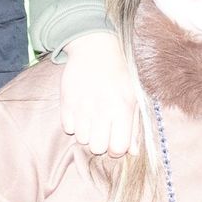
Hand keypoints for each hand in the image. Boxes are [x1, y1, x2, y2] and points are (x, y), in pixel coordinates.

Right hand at [60, 31, 138, 157]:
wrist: (96, 48)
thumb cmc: (119, 75)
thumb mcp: (134, 97)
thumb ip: (134, 126)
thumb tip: (133, 152)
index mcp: (122, 108)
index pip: (117, 148)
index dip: (117, 149)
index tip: (116, 140)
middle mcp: (102, 109)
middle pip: (97, 148)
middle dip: (100, 142)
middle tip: (103, 128)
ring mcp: (82, 105)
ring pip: (81, 139)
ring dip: (87, 132)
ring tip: (92, 117)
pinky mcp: (66, 101)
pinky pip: (67, 128)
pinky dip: (74, 123)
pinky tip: (81, 111)